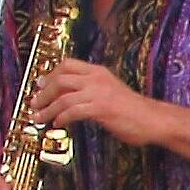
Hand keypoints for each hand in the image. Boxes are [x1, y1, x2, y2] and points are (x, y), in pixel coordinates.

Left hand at [26, 59, 154, 144]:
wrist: (154, 119)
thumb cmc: (132, 109)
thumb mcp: (109, 91)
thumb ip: (89, 89)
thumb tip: (65, 96)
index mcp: (98, 72)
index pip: (67, 64)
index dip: (50, 74)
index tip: (40, 84)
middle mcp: (97, 79)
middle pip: (60, 79)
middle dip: (43, 92)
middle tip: (34, 103)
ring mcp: (99, 93)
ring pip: (63, 97)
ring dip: (48, 109)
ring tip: (39, 117)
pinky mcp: (101, 109)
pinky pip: (73, 111)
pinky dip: (61, 118)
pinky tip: (58, 124)